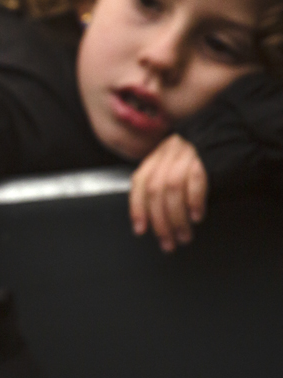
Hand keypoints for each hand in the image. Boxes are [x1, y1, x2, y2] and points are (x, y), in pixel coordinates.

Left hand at [129, 134, 207, 252]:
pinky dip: (193, 201)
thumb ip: (167, 184)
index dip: (137, 207)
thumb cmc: (211, 157)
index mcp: (160, 154)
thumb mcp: (181, 166)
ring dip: (176, 217)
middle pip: (154, 189)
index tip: (140, 229)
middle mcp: (170, 151)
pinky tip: (196, 217)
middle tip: (167, 241)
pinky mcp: (207, 157)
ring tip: (183, 236)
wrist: (242, 136)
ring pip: (171, 188)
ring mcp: (188, 152)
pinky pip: (195, 181)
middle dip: (159, 221)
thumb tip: (159, 217)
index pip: (139, 181)